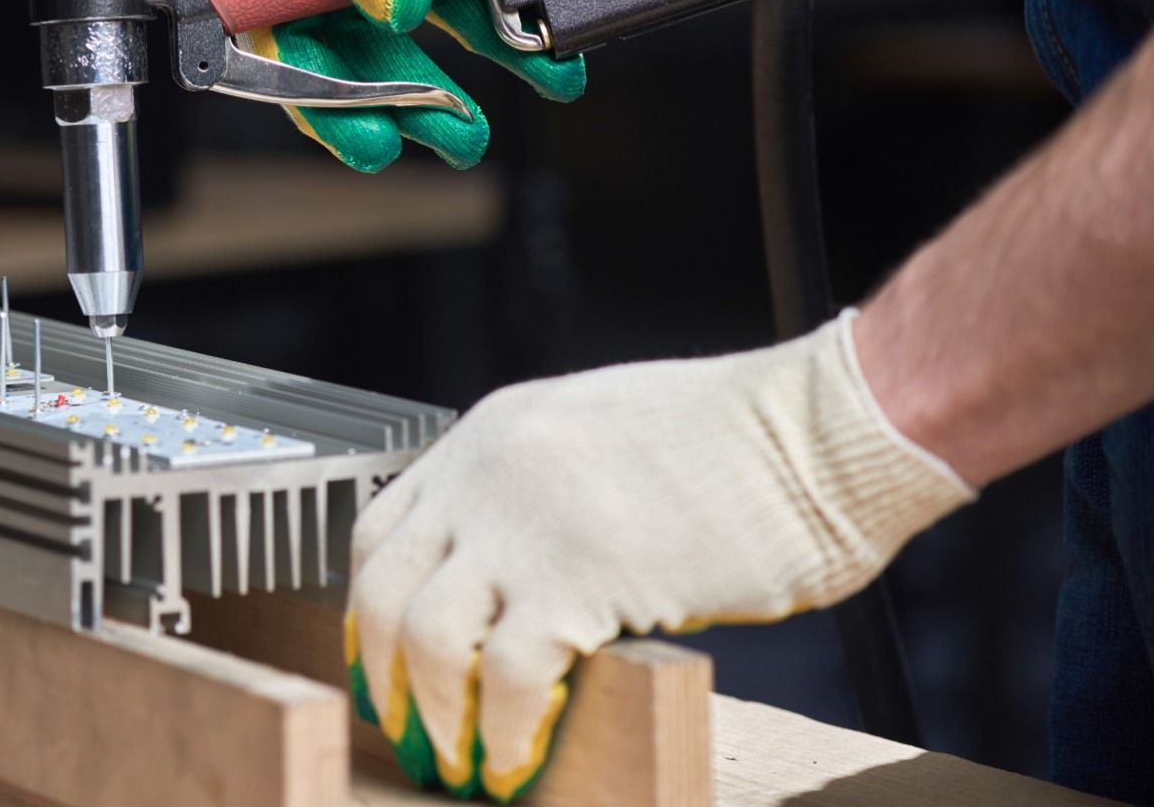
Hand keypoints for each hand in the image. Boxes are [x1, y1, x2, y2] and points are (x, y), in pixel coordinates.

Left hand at [346, 311, 973, 799]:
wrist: (819, 432)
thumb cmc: (738, 445)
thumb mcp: (597, 440)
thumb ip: (538, 496)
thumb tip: (511, 582)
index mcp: (491, 434)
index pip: (383, 529)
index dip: (375, 607)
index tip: (381, 661)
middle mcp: (487, 472)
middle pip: (383, 590)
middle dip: (384, 676)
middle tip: (406, 731)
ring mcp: (524, 522)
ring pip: (426, 640)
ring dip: (435, 715)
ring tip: (459, 762)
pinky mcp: (578, 578)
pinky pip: (508, 678)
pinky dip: (505, 734)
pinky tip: (517, 761)